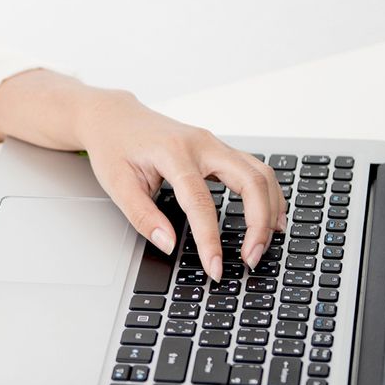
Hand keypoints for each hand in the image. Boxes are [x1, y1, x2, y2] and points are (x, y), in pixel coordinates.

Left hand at [0, 71, 286, 280]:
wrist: (114, 117)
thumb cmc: (114, 147)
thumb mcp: (116, 184)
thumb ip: (142, 216)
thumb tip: (168, 245)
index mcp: (173, 152)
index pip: (201, 202)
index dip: (210, 239)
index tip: (215, 267)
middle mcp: (202, 144)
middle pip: (250, 181)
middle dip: (258, 223)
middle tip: (252, 257)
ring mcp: (215, 143)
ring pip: (261, 173)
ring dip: (271, 209)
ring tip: (265, 243)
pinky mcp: (219, 149)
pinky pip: (255, 170)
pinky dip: (268, 194)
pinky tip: (270, 217)